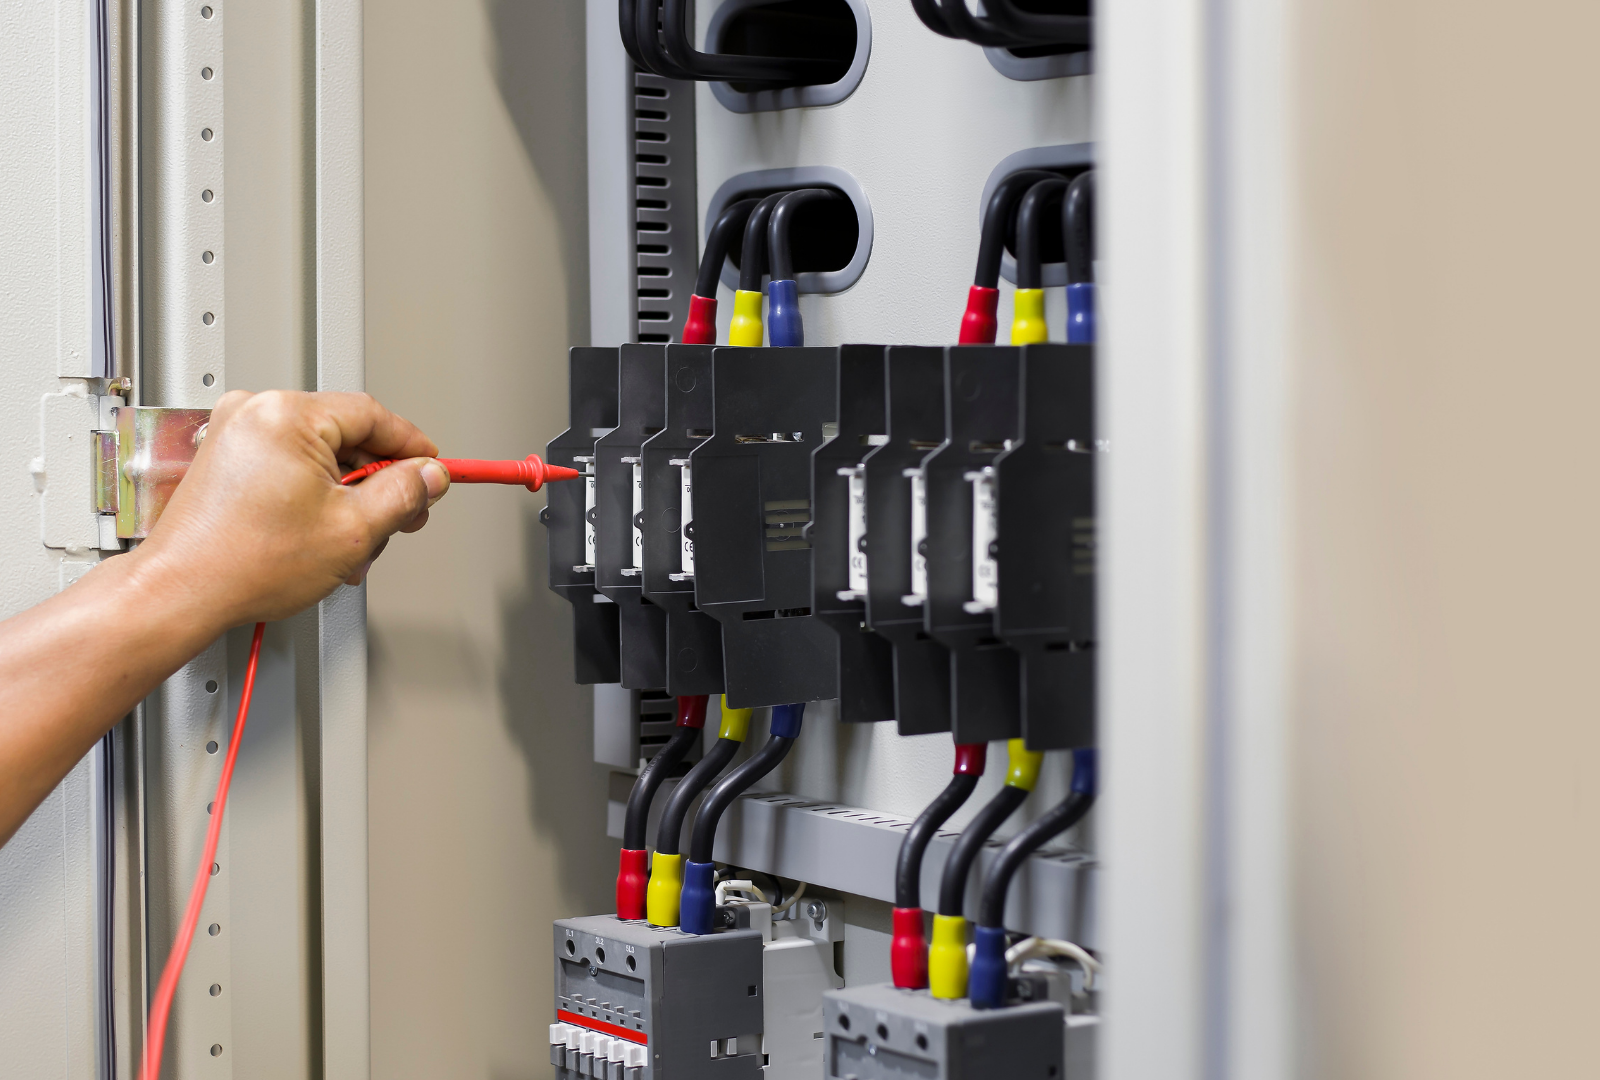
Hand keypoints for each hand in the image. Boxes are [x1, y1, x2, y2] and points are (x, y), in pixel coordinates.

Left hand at [133, 389, 449, 627]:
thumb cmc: (243, 562)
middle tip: (400, 516)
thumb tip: (428, 476)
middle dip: (379, 483)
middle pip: (347, 436)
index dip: (412, 448)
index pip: (373, 415)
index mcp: (287, 415)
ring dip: (347, 497)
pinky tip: (323, 534)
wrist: (183, 591)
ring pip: (320, 455)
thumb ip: (403, 493)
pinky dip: (314, 495)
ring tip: (352, 542)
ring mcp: (236, 432)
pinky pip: (290, 464)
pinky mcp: (225, 456)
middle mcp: (256, 412)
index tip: (432, 469)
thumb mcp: (353, 529)